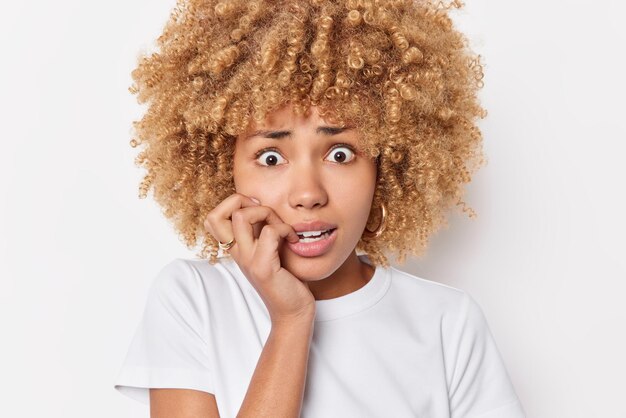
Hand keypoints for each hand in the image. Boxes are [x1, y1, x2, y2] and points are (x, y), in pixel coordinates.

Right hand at [203, 193, 315, 323]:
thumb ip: (263, 232)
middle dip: (242, 201)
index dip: (233, 204)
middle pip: (215, 215)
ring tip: (282, 228)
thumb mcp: (270, 251)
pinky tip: (293, 241)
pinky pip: (270, 232)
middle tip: (266, 214)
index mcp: (237, 249)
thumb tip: (266, 207)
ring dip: (266, 213)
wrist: (293, 313)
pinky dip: (285, 229)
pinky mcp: (264, 268)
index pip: (213, 218)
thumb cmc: (286, 281)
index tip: (258, 210)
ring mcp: (248, 261)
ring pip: (241, 217)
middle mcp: (237, 254)